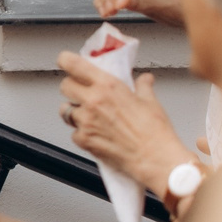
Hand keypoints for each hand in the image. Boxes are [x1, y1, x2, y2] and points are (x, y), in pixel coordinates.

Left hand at [58, 53, 196, 191]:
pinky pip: (74, 133)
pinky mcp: (84, 140)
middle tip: (83, 94)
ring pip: (66, 110)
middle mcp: (93, 100)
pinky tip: (97, 135)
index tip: (66, 62)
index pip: (72, 64)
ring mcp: (86, 121)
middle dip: (72, 89)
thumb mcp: (150, 102)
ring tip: (91, 117)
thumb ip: (143, 86)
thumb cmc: (155, 132)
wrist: (156, 159)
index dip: (66, 61)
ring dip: (75, 112)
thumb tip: (144, 79)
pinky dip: (82, 134)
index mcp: (107, 85)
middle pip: (65, 86)